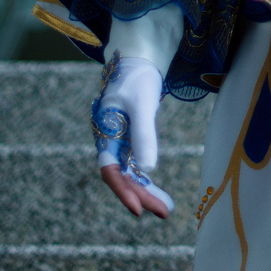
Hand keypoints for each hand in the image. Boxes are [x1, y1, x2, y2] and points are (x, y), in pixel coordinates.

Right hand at [92, 54, 172, 218]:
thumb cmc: (138, 76)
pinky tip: (157, 189)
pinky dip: (146, 176)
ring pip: (129, 171)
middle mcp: (108, 139)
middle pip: (122, 175)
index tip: (140, 210)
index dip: (124, 191)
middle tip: (165, 213)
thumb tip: (148, 168)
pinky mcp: (129, 135)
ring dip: (145, 189)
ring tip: (166, 208)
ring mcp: (118, 138)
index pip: (111, 170)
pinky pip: (134, 162)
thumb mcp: (143, 104)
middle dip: (141, 195)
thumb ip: (143, 134)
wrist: (138, 56)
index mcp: (104, 132)